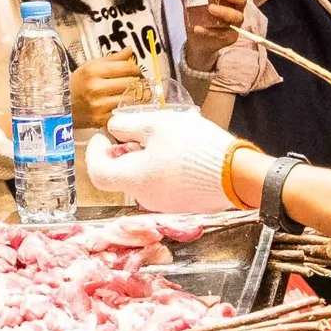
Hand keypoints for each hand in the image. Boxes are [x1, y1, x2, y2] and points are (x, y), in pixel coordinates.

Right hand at [70, 54, 144, 130]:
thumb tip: (130, 51)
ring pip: (130, 98)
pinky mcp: (102, 119)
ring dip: (135, 96)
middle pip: (131, 82)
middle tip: (136, 82)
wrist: (62, 107)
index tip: (136, 71)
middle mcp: (96, 87)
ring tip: (133, 93)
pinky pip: (123, 112)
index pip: (126, 67)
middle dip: (137, 82)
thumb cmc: (77, 85)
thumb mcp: (90, 67)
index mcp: (93, 71)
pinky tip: (126, 105)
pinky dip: (128, 108)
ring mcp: (99, 105)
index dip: (136, 68)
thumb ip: (112, 59)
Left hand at [85, 106, 244, 213]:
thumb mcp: (157, 124)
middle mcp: (145, 198)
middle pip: (122, 176)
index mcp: (133, 179)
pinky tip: (181, 152)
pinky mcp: (183, 205)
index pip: (98, 172)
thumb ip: (128, 125)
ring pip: (144, 180)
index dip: (94, 153)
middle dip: (123, 153)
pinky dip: (163, 169)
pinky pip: (164, 186)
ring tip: (164, 138)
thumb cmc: (195, 148)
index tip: (101, 137)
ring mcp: (165, 204)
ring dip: (145, 159)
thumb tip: (114, 129)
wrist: (236, 174)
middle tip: (135, 134)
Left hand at [181, 0, 250, 64]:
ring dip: (224, 11)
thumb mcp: (191, 0)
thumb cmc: (200, 14)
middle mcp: (235, 7)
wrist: (196, 39)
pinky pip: (222, 34)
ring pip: (237, 16)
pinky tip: (198, 28)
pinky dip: (209, 31)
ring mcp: (234, 23)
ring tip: (210, 8)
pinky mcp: (229, 37)